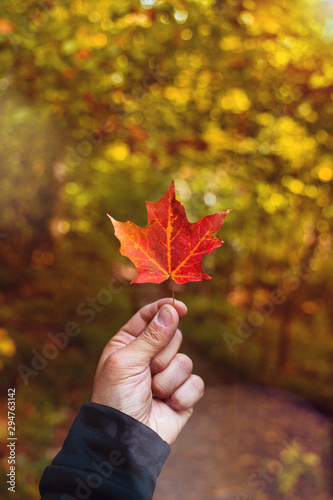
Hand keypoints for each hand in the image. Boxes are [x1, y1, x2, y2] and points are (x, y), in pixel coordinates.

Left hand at [91, 298, 203, 444]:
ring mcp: (167, 375)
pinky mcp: (182, 394)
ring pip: (185, 360)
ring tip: (153, 394)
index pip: (149, 317)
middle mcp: (149, 356)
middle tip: (147, 372)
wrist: (126, 441)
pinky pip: (196, 383)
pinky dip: (182, 395)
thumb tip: (172, 310)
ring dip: (168, 380)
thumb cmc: (117, 399)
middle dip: (162, 355)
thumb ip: (151, 336)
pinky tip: (168, 405)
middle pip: (173, 335)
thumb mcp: (127, 362)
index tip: (180, 307)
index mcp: (129, 343)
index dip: (164, 310)